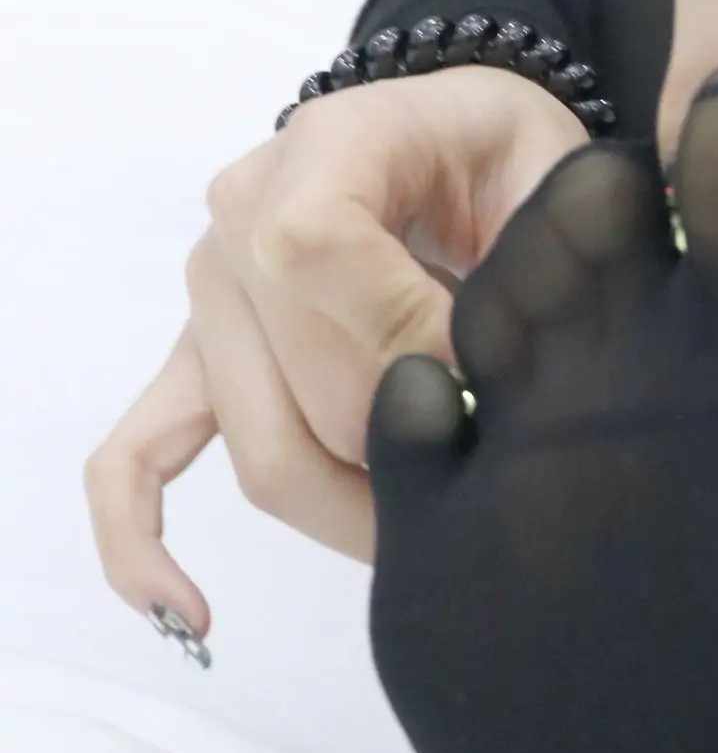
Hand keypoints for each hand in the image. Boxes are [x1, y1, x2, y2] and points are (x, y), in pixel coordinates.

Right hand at [82, 63, 595, 641]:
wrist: (455, 141)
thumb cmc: (506, 154)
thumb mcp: (549, 171)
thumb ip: (542, 251)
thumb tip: (503, 365)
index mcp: (325, 145)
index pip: (315, 249)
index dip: (404, 331)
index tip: (489, 374)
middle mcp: (240, 216)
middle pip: (300, 379)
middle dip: (408, 440)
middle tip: (501, 464)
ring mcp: (210, 296)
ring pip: (262, 446)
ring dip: (352, 508)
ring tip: (441, 525)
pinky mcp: (198, 363)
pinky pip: (133, 458)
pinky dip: (142, 542)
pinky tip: (189, 611)